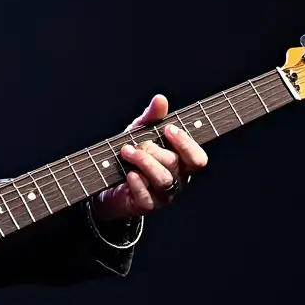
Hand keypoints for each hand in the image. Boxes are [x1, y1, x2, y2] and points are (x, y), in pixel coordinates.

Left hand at [96, 94, 207, 220]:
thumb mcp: (140, 133)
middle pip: (175, 164)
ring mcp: (163, 195)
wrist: (107, 184)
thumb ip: (151, 118)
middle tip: (135, 143)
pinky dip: (136, 182)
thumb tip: (160, 99)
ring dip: (144, 162)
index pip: (197, 158)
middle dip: (152, 149)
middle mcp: (177, 181)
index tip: (168, 129)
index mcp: (182, 163)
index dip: (186, 143)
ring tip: (126, 152)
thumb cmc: (131, 157)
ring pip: (164, 179)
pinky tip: (128, 173)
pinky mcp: (147, 206)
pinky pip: (147, 196)